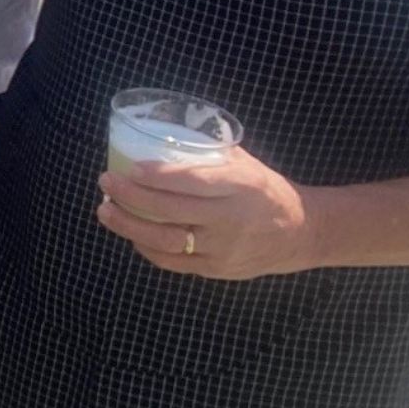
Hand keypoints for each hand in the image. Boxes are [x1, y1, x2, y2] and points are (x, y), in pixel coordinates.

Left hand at [96, 150, 319, 279]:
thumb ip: (209, 155)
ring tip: (105, 212)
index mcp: (242, 187)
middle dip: (131, 197)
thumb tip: (161, 136)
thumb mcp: (247, 165)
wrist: (302, 232)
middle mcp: (231, 220)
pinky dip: (147, 248)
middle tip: (106, 183)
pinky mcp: (217, 270)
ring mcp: (223, 249)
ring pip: (166, 242)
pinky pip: (173, 262)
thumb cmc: (266, 190)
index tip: (128, 169)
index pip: (192, 182)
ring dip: (129, 226)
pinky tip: (132, 233)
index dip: (156, 177)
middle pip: (171, 212)